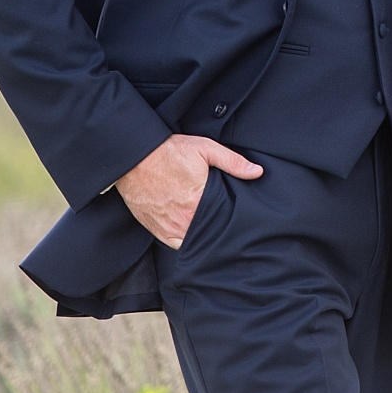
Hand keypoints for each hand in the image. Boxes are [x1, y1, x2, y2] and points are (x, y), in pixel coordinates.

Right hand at [114, 134, 262, 248]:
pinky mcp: (154, 228)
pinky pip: (174, 243)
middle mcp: (182, 219)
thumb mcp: (205, 149)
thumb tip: (257, 172)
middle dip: (218, 229)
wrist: (133, 156)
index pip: (222, 221)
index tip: (237, 217)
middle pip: (207, 233)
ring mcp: (167, 226)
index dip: (231, 221)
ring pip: (191, 241)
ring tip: (211, 228)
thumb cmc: (169, 151)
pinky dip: (184, 240)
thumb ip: (233, 162)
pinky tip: (192, 232)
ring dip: (201, 236)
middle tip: (227, 224)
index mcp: (197, 202)